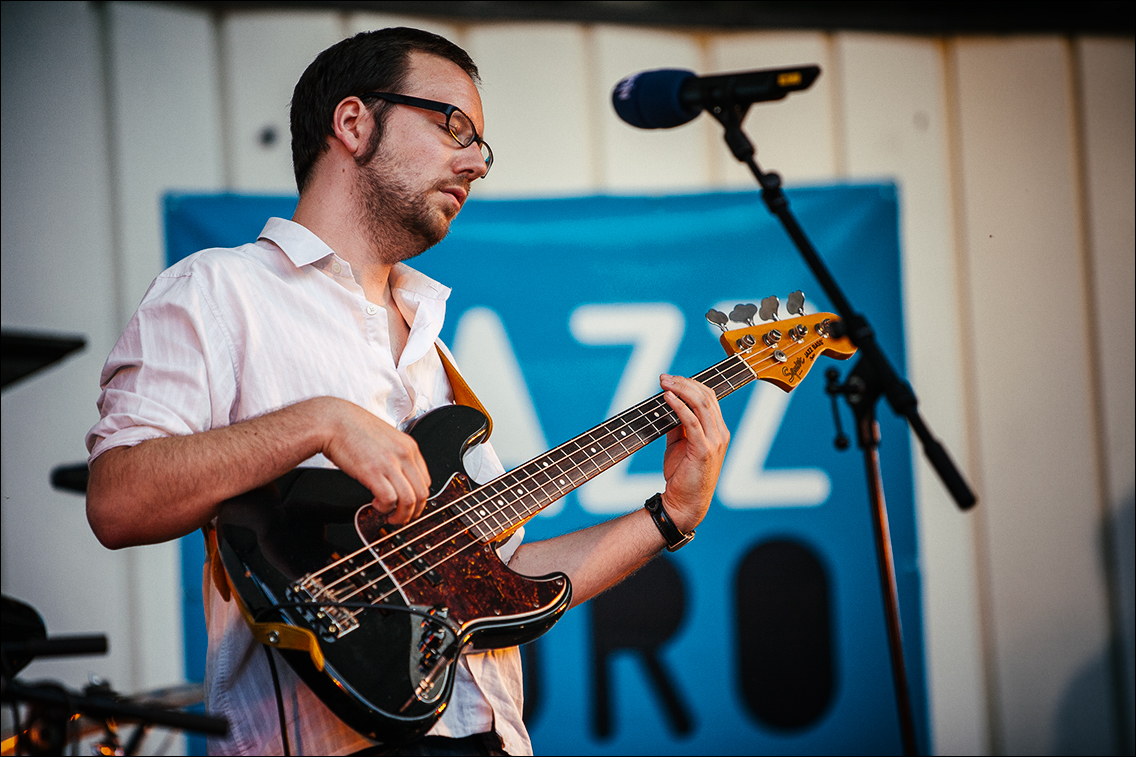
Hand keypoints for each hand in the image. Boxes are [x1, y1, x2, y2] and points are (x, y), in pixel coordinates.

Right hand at [319, 398, 431, 523]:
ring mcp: (390, 463)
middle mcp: (403, 455)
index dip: (418, 498)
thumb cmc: (352, 428)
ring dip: (401, 515)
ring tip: (390, 516)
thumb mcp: (385, 437)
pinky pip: (389, 499)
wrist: (332, 421)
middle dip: (413, 511)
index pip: (426, 480)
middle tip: (402, 517)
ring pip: (409, 500)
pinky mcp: (373, 472)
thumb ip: (395, 454)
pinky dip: (384, 508)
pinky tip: (376, 504)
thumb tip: (398, 475)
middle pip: (422, 493)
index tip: (409, 505)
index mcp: (409, 446)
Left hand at [658, 374, 729, 533]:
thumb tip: (666, 404)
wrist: (684, 504)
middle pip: (706, 396)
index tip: (671, 379)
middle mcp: (720, 433)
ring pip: (702, 404)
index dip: (690, 384)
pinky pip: (692, 421)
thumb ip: (677, 425)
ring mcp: (715, 441)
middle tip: (664, 377)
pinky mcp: (704, 450)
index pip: (709, 398)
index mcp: (718, 431)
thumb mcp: (679, 444)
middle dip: (684, 382)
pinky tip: (667, 398)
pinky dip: (679, 406)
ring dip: (681, 390)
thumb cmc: (682, 476)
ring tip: (664, 383)